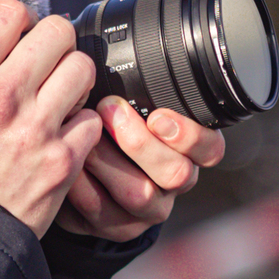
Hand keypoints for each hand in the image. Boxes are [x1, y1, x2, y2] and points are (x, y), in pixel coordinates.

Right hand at [0, 0, 101, 237]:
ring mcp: (37, 128)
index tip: (15, 39)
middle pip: (59, 30)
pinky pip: (93, 118)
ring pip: (83, 69)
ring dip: (72, 78)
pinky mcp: (62, 160)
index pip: (12, 12)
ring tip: (55, 96)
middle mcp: (2, 96)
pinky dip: (80, 124)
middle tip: (43, 63)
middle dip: (52, 42)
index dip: (17, 20)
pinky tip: (59, 133)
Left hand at [61, 93, 224, 243]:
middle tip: (109, 111)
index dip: (191, 135)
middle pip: (176, 173)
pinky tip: (67, 161)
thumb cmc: (110, 128)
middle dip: (140, 142)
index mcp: (187, 151)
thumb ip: (135, 91)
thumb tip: (116, 50)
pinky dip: (81, 184)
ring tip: (83, 136)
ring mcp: (147, 210)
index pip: (211, 149)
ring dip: (108, 161)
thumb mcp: (129, 107)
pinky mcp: (117, 227)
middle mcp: (173, 183)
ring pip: (141, 195)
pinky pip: (102, 212)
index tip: (158, 116)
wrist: (83, 174)